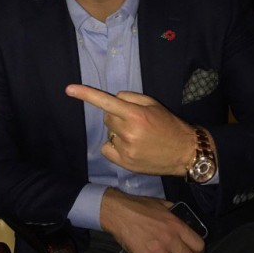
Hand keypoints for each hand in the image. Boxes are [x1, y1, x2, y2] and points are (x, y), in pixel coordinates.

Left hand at [65, 84, 195, 175]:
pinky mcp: (124, 163)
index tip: (69, 89)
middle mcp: (128, 132)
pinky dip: (114, 146)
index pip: (105, 102)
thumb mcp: (153, 104)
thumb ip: (130, 98)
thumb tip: (113, 99)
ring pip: (108, 133)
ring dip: (117, 132)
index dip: (86, 94)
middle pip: (107, 117)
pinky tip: (130, 147)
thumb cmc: (169, 125)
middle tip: (135, 121)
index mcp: (135, 115)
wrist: (184, 152)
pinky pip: (107, 148)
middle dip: (117, 116)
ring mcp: (125, 149)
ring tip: (137, 137)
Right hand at [101, 189, 205, 252]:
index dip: (197, 250)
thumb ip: (173, 211)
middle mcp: (170, 239)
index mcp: (176, 225)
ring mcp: (157, 250)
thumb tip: (181, 215)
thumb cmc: (139, 205)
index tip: (193, 251)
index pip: (199, 245)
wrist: (118, 211)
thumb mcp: (161, 203)